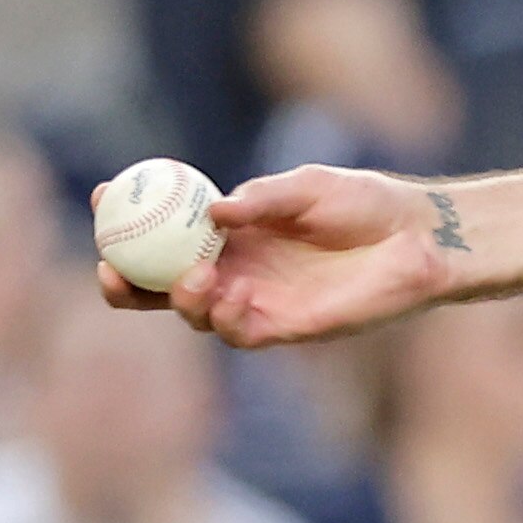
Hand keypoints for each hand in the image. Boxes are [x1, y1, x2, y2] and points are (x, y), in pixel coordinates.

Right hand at [96, 165, 456, 347]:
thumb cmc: (367, 204)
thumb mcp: (308, 188)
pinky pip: (239, 333)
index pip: (162, 231)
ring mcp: (258, 300)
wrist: (419, 238)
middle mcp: (235, 269)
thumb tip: (211, 214)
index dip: (126, 218)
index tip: (104, 196)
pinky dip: (223, 319)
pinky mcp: (287, 327)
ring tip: (195, 276)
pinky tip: (231, 295)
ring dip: (179, 299)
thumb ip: (261, 201)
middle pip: (160, 286)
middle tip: (107, 264)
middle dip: (123, 281)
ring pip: (194, 315)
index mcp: (231, 233)